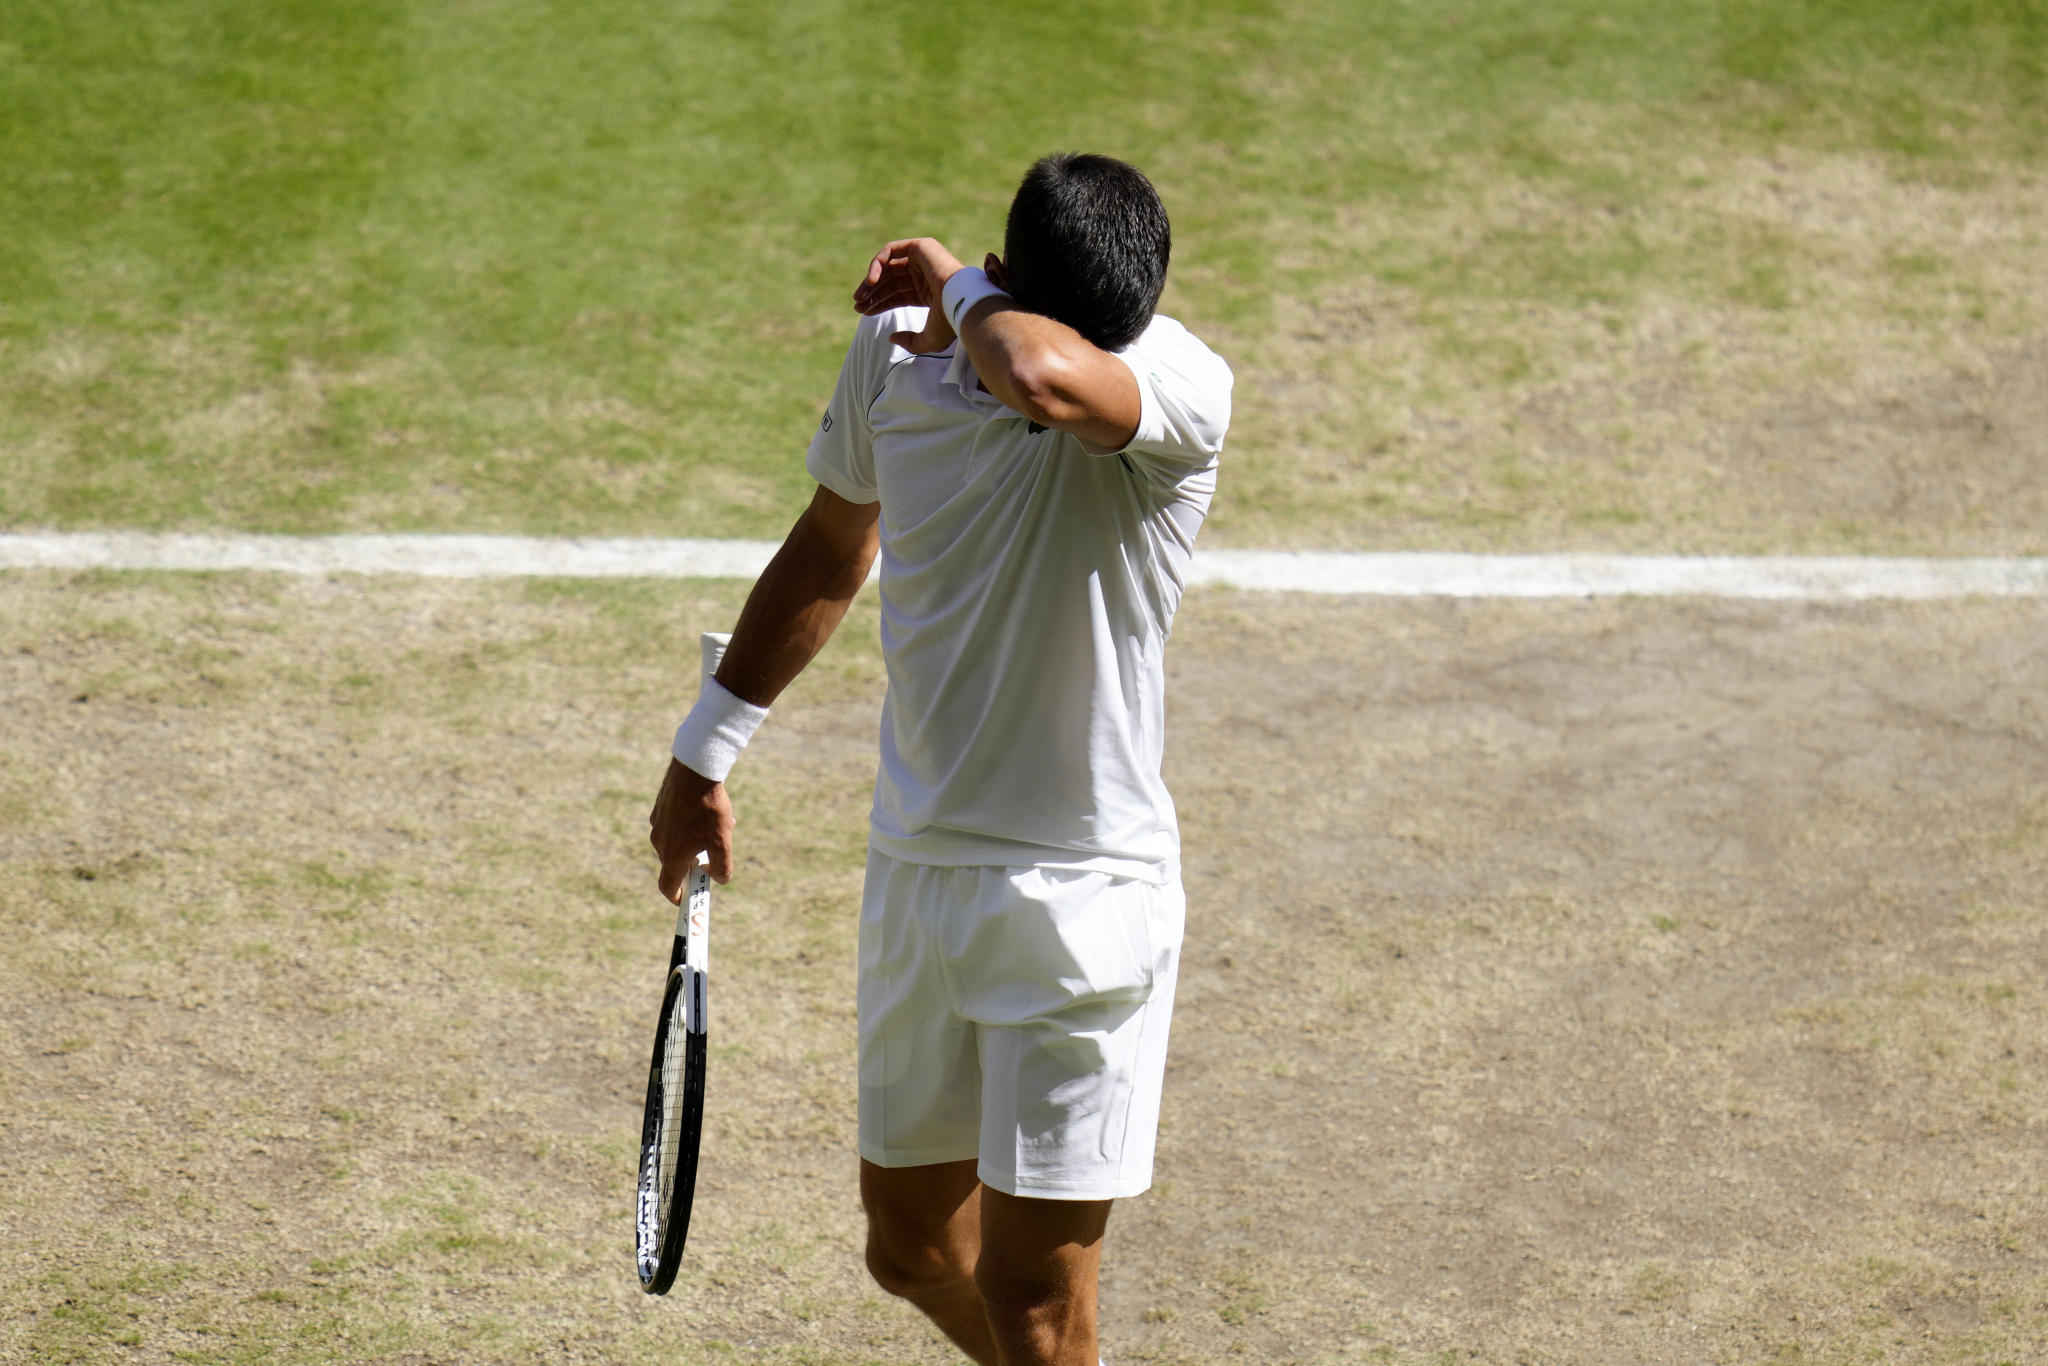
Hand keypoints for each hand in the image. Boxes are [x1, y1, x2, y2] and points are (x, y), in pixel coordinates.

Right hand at [649, 757, 734, 896]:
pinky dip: (688, 826)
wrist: (695, 769)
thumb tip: (721, 879)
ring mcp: (658, 823)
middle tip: (714, 859)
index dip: (677, 897)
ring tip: (718, 829)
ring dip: (694, 842)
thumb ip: (722, 866)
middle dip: (693, 864)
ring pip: (676, 841)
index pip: (667, 886)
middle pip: (674, 863)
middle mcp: (659, 841)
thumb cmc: (708, 808)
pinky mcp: (661, 807)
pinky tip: (708, 813)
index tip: (686, 899)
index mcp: (672, 855)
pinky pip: (674, 824)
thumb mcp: (722, 841)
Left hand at [853, 237, 968, 354]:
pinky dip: (877, 264)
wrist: (961, 302)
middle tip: (857, 305)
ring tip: (859, 296)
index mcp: (928, 292)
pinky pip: (891, 251)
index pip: (897, 294)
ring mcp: (923, 259)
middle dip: (872, 293)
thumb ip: (910, 342)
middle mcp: (925, 274)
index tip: (864, 312)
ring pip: (888, 267)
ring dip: (871, 281)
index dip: (879, 302)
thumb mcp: (928, 340)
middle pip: (891, 281)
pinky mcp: (920, 247)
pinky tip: (870, 282)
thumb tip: (892, 338)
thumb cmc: (949, 322)